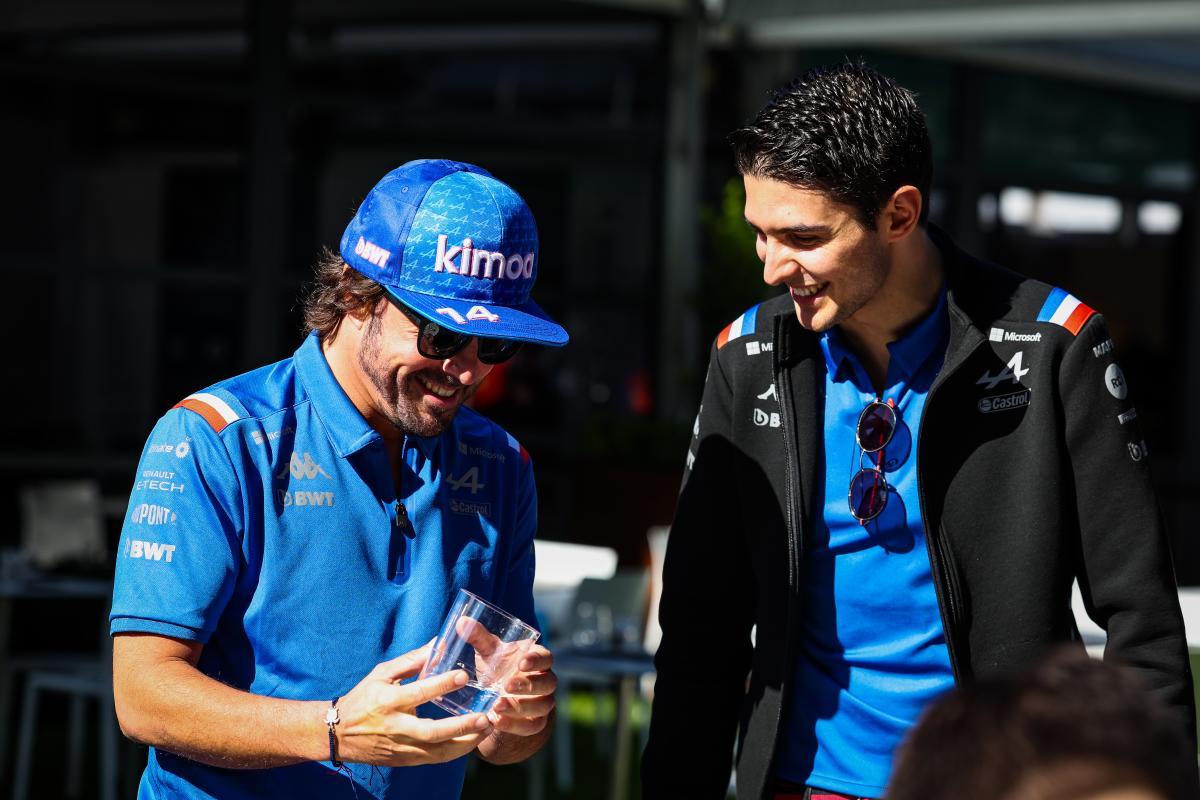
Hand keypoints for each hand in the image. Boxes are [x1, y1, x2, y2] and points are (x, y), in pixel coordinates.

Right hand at [333, 642, 492, 766]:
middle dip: (461, 726)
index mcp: (388, 700)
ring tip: (487, 728)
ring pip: (437, 751)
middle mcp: (395, 726)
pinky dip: (455, 752)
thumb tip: (440, 642)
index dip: (442, 684)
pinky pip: (434, 759)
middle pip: (432, 731)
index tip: (464, 676)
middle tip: (485, 716)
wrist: (338, 734)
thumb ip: (412, 659)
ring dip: (465, 742)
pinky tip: (472, 741)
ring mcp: (400, 747)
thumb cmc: (364, 697)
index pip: (418, 692)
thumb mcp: (382, 673)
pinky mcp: (404, 760)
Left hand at [487, 644, 555, 737]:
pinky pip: (532, 726)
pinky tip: (497, 721)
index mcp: (537, 659)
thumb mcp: (489, 653)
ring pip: (542, 706)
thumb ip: (478, 637)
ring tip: (496, 706)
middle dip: (528, 686)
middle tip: (506, 686)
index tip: (521, 663)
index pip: (546, 658)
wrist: (498, 697)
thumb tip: (461, 621)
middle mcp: (544, 681)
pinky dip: (515, 725)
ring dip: (520, 707)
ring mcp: (542, 703)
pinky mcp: (535, 722)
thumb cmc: (498, 667)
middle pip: (548, 683)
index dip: (537, 660)